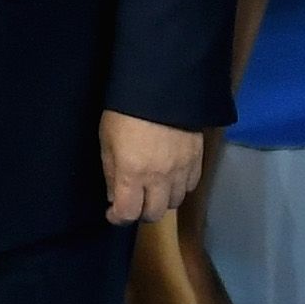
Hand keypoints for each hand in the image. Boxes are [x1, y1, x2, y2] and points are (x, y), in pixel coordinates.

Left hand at [98, 111, 202, 225]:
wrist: (161, 85)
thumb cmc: (125, 111)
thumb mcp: (107, 140)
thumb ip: (111, 172)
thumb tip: (114, 196)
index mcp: (132, 174)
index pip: (128, 213)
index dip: (118, 218)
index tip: (113, 212)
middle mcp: (159, 178)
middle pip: (154, 214)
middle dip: (141, 212)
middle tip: (134, 202)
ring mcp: (181, 170)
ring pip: (175, 202)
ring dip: (162, 200)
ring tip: (153, 189)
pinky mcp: (197, 159)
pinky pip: (191, 185)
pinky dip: (180, 187)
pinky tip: (172, 177)